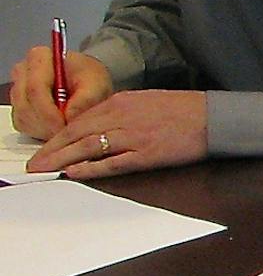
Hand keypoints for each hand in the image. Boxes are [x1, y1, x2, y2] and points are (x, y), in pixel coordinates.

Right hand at [10, 47, 113, 136]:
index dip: (49, 112)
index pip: (35, 88)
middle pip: (26, 106)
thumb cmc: (91, 78)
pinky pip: (23, 125)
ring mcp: (18, 90)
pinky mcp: (19, 107)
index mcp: (39, 57)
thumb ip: (86, 99)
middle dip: (48, 125)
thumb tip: (69, 116)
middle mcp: (23, 72)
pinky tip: (58, 128)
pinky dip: (41, 131)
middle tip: (69, 132)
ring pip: (23, 118)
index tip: (65, 125)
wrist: (88, 82)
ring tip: (67, 128)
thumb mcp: (98, 85)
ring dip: (45, 130)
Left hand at [26, 90, 206, 177]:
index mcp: (121, 101)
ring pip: (87, 147)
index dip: (57, 136)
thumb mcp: (146, 101)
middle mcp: (121, 116)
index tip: (44, 148)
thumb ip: (121, 111)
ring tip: (45, 170)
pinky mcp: (146, 154)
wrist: (214, 118)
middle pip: (76, 133)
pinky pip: (111, 163)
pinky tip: (75, 173)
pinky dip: (90, 169)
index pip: (78, 119)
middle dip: (51, 150)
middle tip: (35, 164)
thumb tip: (99, 125)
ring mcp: (133, 136)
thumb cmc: (185, 109)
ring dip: (62, 160)